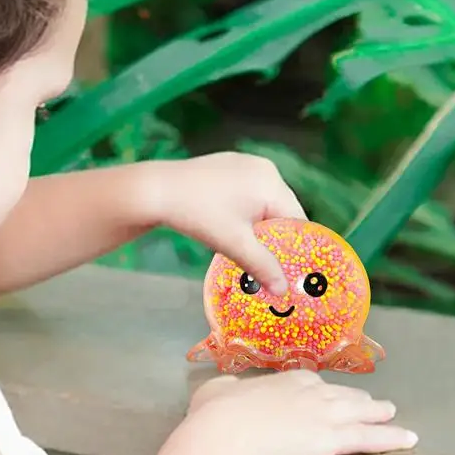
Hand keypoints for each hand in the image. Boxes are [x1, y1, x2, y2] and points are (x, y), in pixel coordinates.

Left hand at [148, 152, 305, 294]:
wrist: (157, 191)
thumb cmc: (198, 215)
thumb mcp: (234, 244)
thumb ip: (262, 266)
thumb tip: (283, 291)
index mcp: (271, 183)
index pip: (297, 220)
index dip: (295, 247)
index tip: (289, 269)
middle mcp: (264, 168)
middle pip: (283, 210)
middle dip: (276, 236)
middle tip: (266, 262)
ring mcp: (246, 163)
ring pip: (265, 202)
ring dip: (259, 224)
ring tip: (246, 245)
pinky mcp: (230, 165)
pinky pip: (250, 191)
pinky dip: (246, 210)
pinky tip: (230, 224)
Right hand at [189, 370, 417, 454]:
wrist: (226, 437)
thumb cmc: (216, 415)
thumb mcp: (215, 391)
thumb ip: (226, 387)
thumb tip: (226, 385)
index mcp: (283, 380)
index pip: (312, 382)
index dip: (323, 390)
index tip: (329, 393)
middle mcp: (310, 393)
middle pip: (342, 395)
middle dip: (358, 399)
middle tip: (373, 402)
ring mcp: (324, 416)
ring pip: (360, 413)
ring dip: (379, 414)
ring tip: (393, 414)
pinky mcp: (332, 441)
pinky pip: (369, 439)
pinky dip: (391, 439)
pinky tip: (408, 439)